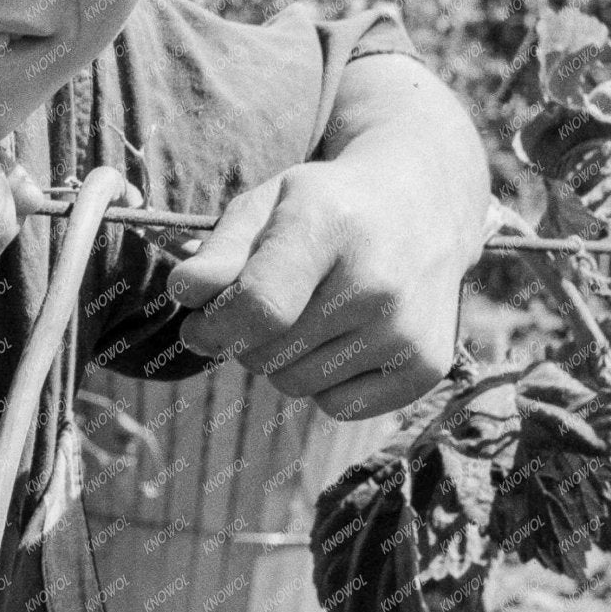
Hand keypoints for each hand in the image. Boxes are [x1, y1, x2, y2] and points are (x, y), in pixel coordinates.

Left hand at [164, 155, 473, 420]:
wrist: (424, 205)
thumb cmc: (326, 206)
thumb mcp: (266, 204)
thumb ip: (219, 251)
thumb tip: (184, 293)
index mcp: (328, 226)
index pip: (257, 306)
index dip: (212, 325)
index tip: (198, 322)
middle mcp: (376, 282)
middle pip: (266, 353)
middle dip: (243, 337)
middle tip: (263, 303)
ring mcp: (406, 328)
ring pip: (295, 384)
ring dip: (281, 360)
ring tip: (307, 314)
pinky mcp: (427, 365)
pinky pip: (337, 406)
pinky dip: (324, 383)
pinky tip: (341, 337)